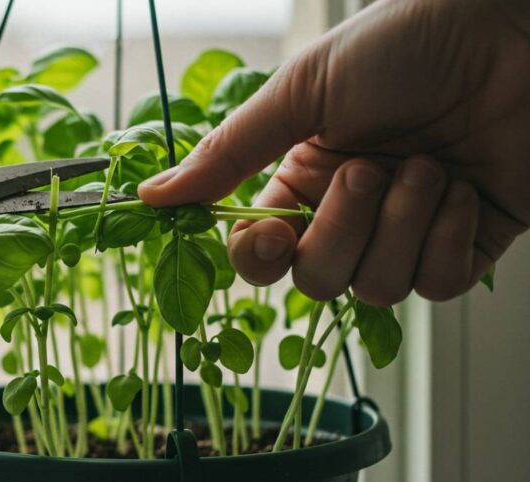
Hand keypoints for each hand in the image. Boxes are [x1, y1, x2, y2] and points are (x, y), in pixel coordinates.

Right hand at [139, 0, 529, 304]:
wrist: (508, 30)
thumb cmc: (402, 45)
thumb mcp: (301, 94)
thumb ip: (228, 154)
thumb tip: (149, 197)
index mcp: (303, 179)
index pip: (261, 253)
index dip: (261, 257)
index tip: (276, 232)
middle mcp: (350, 212)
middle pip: (318, 279)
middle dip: (344, 230)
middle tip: (373, 168)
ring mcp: (408, 231)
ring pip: (377, 288)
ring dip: (401, 224)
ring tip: (427, 166)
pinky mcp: (465, 242)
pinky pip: (438, 285)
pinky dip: (445, 239)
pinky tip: (459, 189)